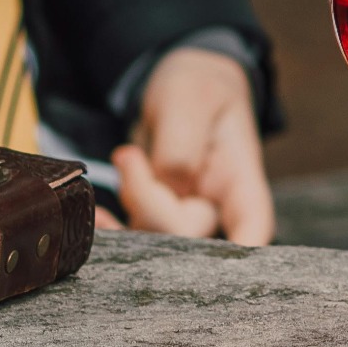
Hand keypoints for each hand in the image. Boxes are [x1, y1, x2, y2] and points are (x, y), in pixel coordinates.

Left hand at [98, 47, 273, 245]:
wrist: (180, 83)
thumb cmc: (197, 88)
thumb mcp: (191, 101)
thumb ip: (181, 148)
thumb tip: (167, 187)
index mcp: (242, 182)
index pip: (253, 228)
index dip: (240, 254)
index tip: (218, 264)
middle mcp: (216, 208)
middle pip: (189, 235)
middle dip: (151, 205)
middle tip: (129, 156)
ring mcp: (183, 215)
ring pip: (155, 240)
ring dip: (124, 219)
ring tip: (114, 166)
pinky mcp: (154, 214)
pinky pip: (133, 232)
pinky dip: (112, 226)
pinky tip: (95, 210)